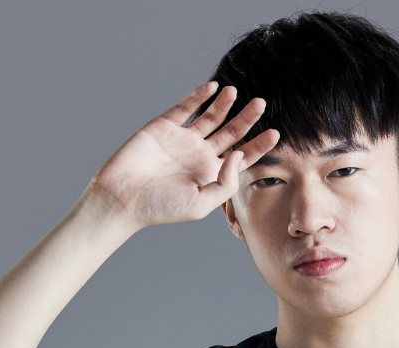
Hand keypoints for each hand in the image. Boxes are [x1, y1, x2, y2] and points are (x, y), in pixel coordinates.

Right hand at [85, 81, 278, 228]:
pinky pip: (185, 107)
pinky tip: (214, 88)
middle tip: (262, 103)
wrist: (122, 197)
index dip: (259, 145)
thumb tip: (238, 155)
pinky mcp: (164, 127)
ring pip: (211, 117)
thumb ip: (226, 183)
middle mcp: (200, 155)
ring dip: (225, 104)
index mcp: (211, 174)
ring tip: (237, 92)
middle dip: (247, 118)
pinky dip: (199, 96)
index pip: (242, 157)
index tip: (276, 133)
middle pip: (231, 132)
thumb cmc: (161, 208)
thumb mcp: (202, 203)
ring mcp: (183, 139)